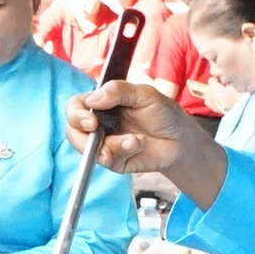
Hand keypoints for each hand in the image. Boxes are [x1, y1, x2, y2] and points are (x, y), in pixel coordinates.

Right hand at [72, 80, 216, 177]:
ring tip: (134, 141)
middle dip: (82, 136)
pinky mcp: (115, 161)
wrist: (181, 138)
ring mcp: (105, 144)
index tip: (90, 120)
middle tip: (96, 132)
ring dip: (110, 145)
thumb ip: (119, 91)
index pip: (75, 107)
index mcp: (101, 104)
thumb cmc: (163, 113)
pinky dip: (122, 152)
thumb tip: (92, 100)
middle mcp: (99, 125)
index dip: (76, 114)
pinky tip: (137, 145)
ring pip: (88, 150)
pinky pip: (108, 161)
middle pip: (73, 131)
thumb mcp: (144, 94)